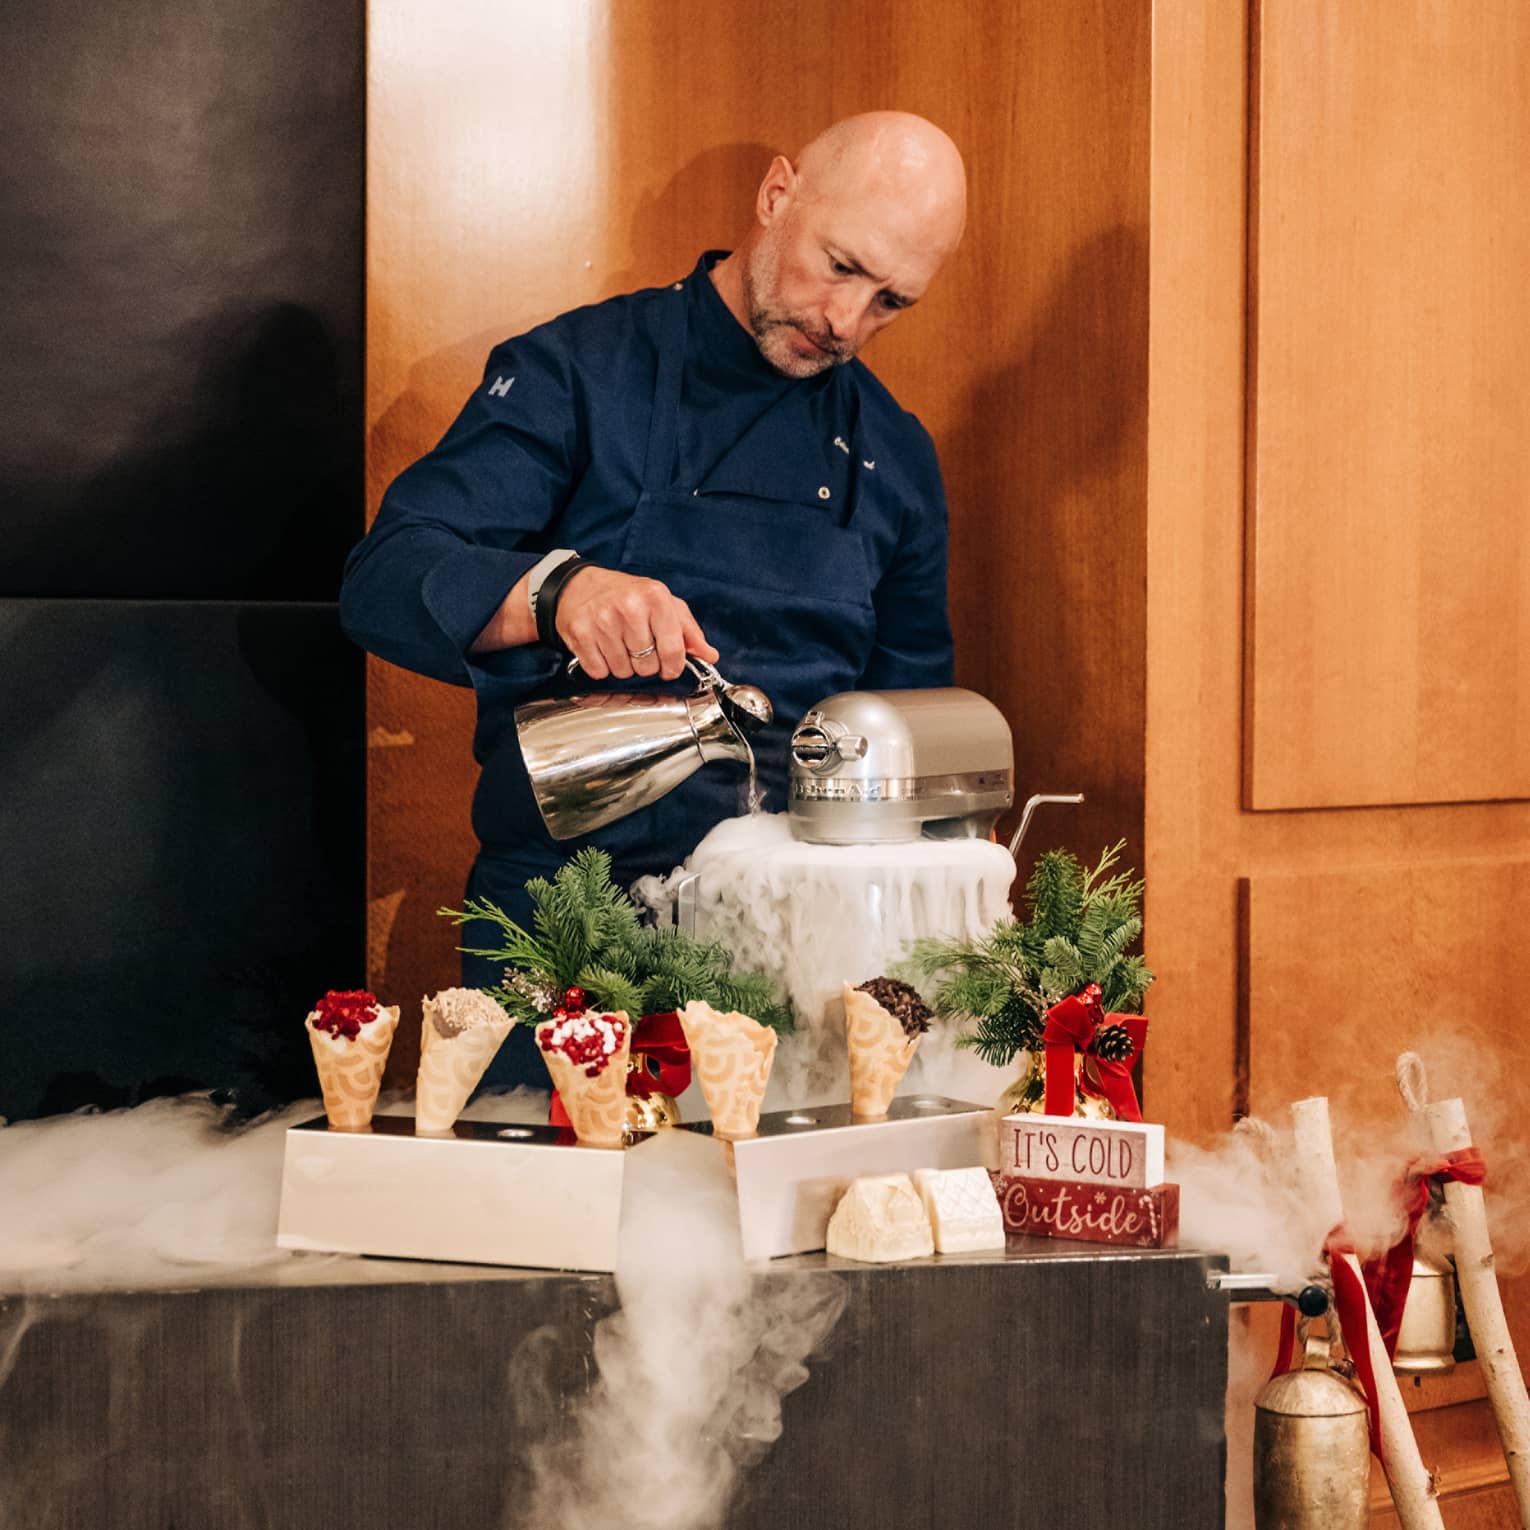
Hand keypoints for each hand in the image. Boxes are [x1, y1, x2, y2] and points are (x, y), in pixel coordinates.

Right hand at [554, 565, 717, 680]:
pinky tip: (602, 648)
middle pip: (648, 666)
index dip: (673, 667)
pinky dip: (602, 667)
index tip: (670, 668)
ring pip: (623, 672)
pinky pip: (599, 671)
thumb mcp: (664, 604)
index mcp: (655, 597)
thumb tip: (709, 655)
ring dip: (623, 666)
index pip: (673, 650)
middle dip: (646, 664)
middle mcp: (629, 607)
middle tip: (638, 647)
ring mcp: (602, 621)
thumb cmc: (626, 595)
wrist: (580, 585)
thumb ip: (688, 631)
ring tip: (619, 645)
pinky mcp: (580, 634)